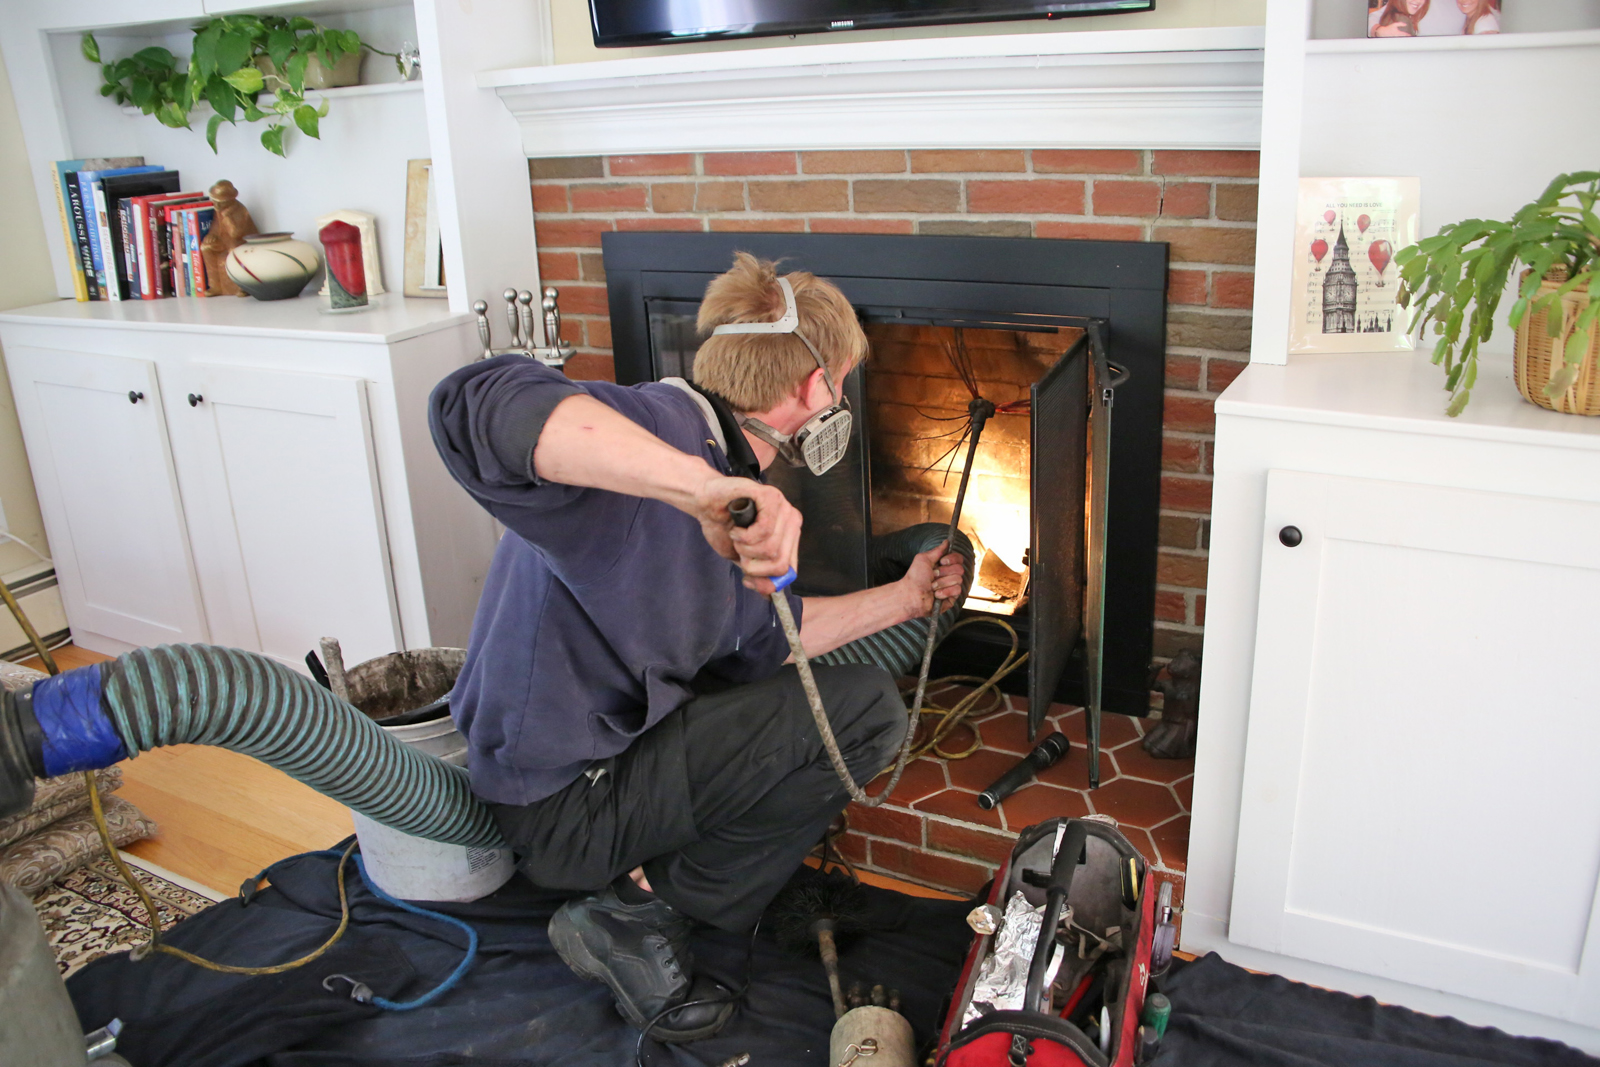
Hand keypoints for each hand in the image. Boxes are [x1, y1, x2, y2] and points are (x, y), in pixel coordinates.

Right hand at [693, 478, 801, 594]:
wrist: (704, 503)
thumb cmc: (724, 527)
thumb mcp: (743, 558)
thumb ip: (758, 575)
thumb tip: (768, 594)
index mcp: (789, 535)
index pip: (790, 569)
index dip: (767, 580)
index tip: (747, 578)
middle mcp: (791, 520)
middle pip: (780, 563)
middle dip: (752, 564)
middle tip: (739, 549)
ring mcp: (783, 507)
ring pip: (771, 549)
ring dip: (745, 548)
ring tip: (737, 535)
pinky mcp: (770, 497)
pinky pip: (764, 530)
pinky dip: (744, 536)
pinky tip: (736, 528)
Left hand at [900, 541, 965, 619]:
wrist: (911, 595)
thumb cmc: (915, 578)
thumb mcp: (923, 559)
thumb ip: (937, 550)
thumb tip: (947, 541)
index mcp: (943, 566)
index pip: (958, 559)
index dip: (952, 559)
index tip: (942, 562)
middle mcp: (948, 575)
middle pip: (960, 569)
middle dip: (944, 572)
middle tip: (933, 576)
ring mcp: (951, 587)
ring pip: (958, 579)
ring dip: (942, 583)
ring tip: (932, 587)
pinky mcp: (952, 598)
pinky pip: (957, 590)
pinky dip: (945, 592)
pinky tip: (936, 595)